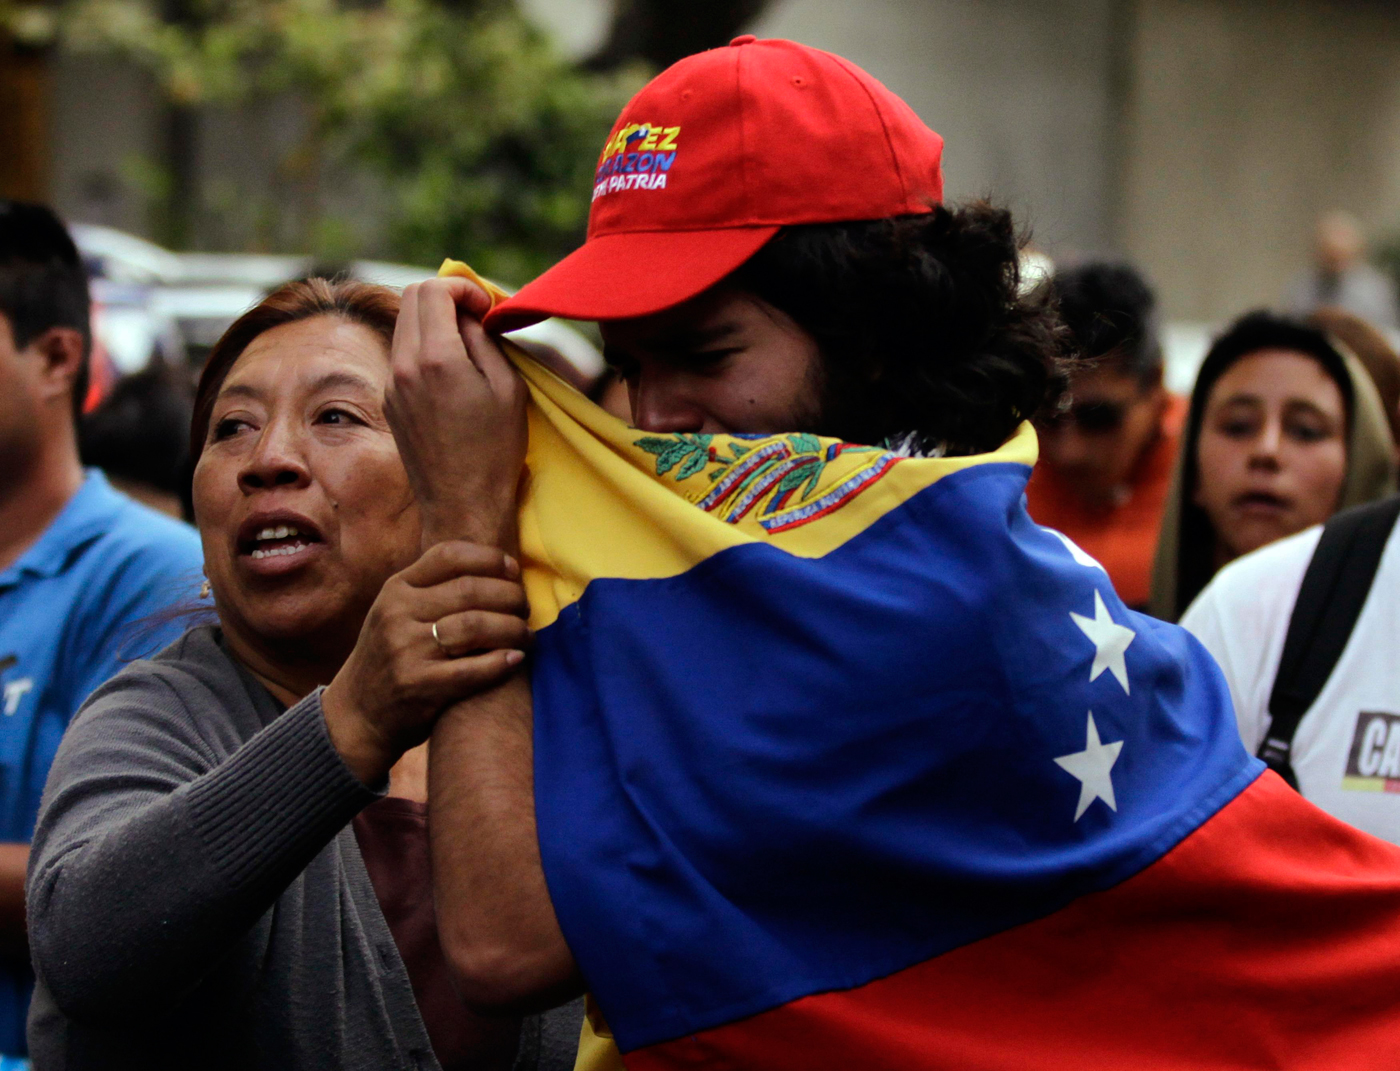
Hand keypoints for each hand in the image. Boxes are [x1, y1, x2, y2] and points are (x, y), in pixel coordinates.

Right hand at [322, 541, 529, 785]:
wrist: (357, 713)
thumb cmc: (391, 656)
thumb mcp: (397, 612)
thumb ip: (434, 588)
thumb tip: (500, 567)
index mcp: (396, 589)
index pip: (449, 556)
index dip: (490, 558)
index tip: (514, 571)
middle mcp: (397, 613)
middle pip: (470, 589)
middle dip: (510, 596)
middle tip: (525, 608)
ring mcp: (405, 649)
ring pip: (475, 625)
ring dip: (512, 628)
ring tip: (526, 635)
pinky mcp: (418, 685)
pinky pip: (473, 669)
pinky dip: (501, 662)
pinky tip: (516, 658)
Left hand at [386, 278, 527, 548]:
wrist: (463, 505)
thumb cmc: (496, 451)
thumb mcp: (509, 388)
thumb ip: (486, 341)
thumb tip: (470, 317)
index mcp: (436, 359)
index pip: (433, 289)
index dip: (464, 287)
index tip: (486, 307)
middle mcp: (404, 366)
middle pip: (412, 298)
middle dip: (446, 296)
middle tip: (476, 317)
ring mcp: (392, 385)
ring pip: (404, 325)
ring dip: (434, 321)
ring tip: (466, 344)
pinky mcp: (390, 402)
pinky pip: (402, 355)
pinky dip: (424, 347)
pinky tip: (452, 371)